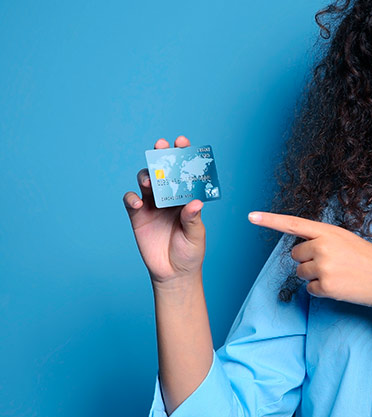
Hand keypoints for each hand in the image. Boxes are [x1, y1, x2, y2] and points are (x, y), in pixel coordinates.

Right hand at [122, 136, 206, 285]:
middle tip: (162, 146)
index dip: (183, 155)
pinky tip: (138, 201)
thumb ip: (193, 219)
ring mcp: (152, 205)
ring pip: (146, 181)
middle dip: (162, 156)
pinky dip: (131, 197)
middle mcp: (169, 197)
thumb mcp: (196, 235)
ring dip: (146, 175)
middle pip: (163, 170)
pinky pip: (131, 201)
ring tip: (150, 180)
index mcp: (186, 196)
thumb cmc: (190, 252)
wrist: (174, 273)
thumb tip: (194, 203)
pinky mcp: (138, 216)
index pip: (185, 172)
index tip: (182, 142)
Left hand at [247, 211, 371, 311]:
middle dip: (308, 260)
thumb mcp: (344, 240)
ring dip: (314, 276)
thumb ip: (321, 239)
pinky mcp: (325, 286)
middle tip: (332, 263)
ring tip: (338, 274)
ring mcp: (323, 266)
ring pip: (300, 273)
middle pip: (295, 254)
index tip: (251, 216)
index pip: (293, 223)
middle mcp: (322, 246)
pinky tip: (339, 285)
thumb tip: (298, 250)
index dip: (270, 220)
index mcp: (328, 231)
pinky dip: (321, 290)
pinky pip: (309, 289)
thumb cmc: (366, 259)